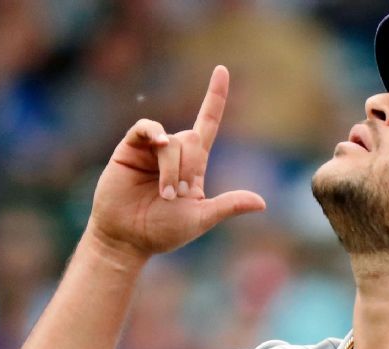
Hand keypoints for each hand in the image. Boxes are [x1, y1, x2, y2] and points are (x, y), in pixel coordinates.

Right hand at [87, 65, 266, 259]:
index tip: (222, 70)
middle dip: (190, 168)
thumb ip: (228, 206)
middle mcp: (174, 152)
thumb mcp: (200, 218)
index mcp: (193, 165)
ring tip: (164, 195)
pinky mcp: (130, 149)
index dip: (215, 97)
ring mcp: (152, 150)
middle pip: (193, 139)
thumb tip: (262, 203)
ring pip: (173, 141)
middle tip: (177, 196)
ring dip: (172, 169)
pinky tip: (158, 144)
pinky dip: (154, 133)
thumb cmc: (162, 231)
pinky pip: (146, 128)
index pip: (208, 123)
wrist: (126, 238)